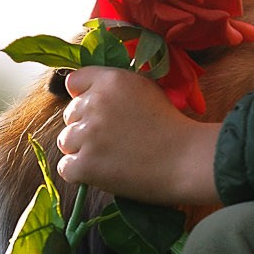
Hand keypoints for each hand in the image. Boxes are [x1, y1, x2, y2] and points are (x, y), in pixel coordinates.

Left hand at [54, 67, 221, 206]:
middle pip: (70, 115)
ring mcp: (87, 134)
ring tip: (111, 158)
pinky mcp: (85, 164)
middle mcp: (94, 103)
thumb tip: (88, 97)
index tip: (98, 112)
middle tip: (113, 141)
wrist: (188, 160)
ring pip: (66, 141)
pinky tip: (103, 173)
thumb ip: (116, 89)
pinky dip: (80, 173)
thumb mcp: (147, 90)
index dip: (84, 98)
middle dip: (85, 127)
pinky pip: (66, 168)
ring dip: (82, 151)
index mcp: (111, 80)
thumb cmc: (173, 128)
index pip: (74, 83)